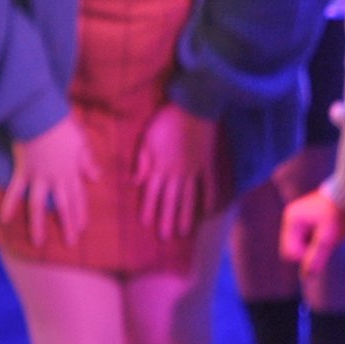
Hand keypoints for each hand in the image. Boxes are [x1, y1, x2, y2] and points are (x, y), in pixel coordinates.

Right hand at [3, 111, 99, 246]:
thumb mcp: (81, 143)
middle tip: (71, 243)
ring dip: (39, 224)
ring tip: (39, 242)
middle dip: (68, 224)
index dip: (81, 212)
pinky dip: (9, 204)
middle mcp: (56, 178)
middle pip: (63, 205)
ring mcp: (38, 177)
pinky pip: (15, 191)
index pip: (78, 196)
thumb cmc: (63, 126)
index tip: (83, 228)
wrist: (41, 116)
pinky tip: (4, 219)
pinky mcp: (22, 171)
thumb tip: (96, 177)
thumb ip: (87, 162)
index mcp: (71, 171)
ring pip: (39, 205)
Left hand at [132, 102, 217, 240]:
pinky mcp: (207, 163)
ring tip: (184, 232)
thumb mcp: (146, 138)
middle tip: (166, 238)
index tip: (147, 224)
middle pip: (170, 200)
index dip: (149, 209)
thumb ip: (142, 161)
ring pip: (189, 197)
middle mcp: (176, 172)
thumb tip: (134, 182)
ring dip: (186, 215)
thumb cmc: (167, 119)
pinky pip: (209, 184)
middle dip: (167, 219)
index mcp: (159, 166)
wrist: (194, 105)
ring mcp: (194, 169)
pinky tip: (209, 210)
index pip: (152, 193)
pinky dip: (210, 197)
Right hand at [280, 187, 344, 279]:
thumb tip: (306, 277)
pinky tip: (333, 231)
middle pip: (295, 249)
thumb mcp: (328, 238)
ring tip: (333, 233)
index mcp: (292, 221)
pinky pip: (310, 238)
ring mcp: (300, 218)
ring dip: (317, 245)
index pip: (290, 253)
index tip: (324, 247)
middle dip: (311, 250)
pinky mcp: (310, 218)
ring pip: (304, 245)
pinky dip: (320, 239)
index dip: (306, 256)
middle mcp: (293, 219)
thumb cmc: (340, 213)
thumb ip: (316, 257)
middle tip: (330, 240)